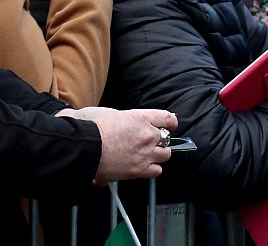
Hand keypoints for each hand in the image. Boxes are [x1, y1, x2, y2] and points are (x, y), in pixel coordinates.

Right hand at [58, 107, 178, 183]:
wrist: (82, 147)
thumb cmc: (90, 129)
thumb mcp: (110, 113)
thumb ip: (125, 119)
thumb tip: (127, 123)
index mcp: (141, 118)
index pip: (168, 118)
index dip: (169, 123)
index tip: (168, 125)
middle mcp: (147, 134)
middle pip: (166, 138)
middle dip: (158, 140)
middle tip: (148, 143)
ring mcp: (145, 153)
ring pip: (165, 155)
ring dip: (157, 155)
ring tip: (146, 155)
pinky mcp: (138, 169)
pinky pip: (157, 171)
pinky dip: (152, 169)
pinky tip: (143, 167)